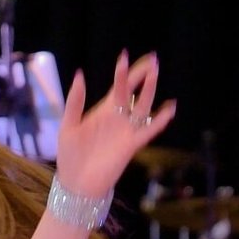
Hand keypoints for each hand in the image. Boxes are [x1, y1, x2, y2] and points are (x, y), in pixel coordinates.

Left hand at [53, 51, 176, 203]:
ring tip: (155, 74)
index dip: (124, 71)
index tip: (126, 54)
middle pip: (136, 92)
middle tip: (153, 59)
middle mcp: (119, 118)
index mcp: (104, 110)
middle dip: (143, 75)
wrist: (77, 184)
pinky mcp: (131, 145)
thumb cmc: (70, 156)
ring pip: (143, 107)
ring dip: (150, 91)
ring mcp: (126, 131)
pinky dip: (160, 120)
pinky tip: (170, 108)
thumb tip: (80, 74)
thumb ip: (75, 102)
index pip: (119, 86)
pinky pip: (149, 130)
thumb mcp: (68, 125)